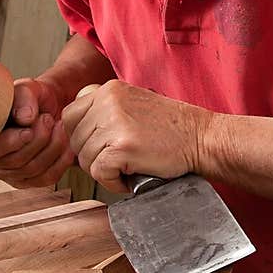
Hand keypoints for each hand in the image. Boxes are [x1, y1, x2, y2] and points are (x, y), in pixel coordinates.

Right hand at [0, 76, 74, 187]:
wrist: (46, 107)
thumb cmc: (30, 99)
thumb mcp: (26, 89)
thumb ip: (23, 99)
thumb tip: (25, 118)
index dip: (10, 143)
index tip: (28, 130)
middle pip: (16, 161)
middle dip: (38, 139)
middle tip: (48, 119)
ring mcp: (10, 173)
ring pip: (34, 170)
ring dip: (53, 147)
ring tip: (60, 126)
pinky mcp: (30, 180)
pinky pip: (47, 178)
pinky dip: (61, 162)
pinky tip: (68, 145)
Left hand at [61, 80, 208, 193]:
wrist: (202, 138)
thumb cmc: (173, 128)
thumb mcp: (134, 103)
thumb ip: (105, 110)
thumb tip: (76, 132)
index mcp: (109, 90)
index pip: (70, 116)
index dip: (82, 137)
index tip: (100, 147)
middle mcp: (108, 102)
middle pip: (75, 140)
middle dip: (93, 156)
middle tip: (119, 161)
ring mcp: (113, 124)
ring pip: (85, 158)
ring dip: (105, 170)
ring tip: (130, 166)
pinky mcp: (121, 148)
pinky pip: (98, 173)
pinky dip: (113, 182)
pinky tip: (131, 176)